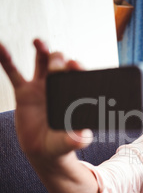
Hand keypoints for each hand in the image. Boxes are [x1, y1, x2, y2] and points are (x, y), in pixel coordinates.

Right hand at [0, 39, 91, 161]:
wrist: (43, 150)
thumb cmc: (61, 144)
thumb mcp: (70, 142)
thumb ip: (77, 138)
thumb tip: (84, 136)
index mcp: (73, 95)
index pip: (77, 76)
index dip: (77, 67)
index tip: (75, 64)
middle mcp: (59, 87)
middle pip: (60, 64)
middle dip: (58, 60)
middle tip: (56, 64)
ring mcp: (41, 87)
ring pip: (41, 62)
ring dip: (41, 50)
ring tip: (39, 41)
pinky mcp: (23, 92)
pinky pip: (13, 73)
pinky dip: (6, 60)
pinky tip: (1, 47)